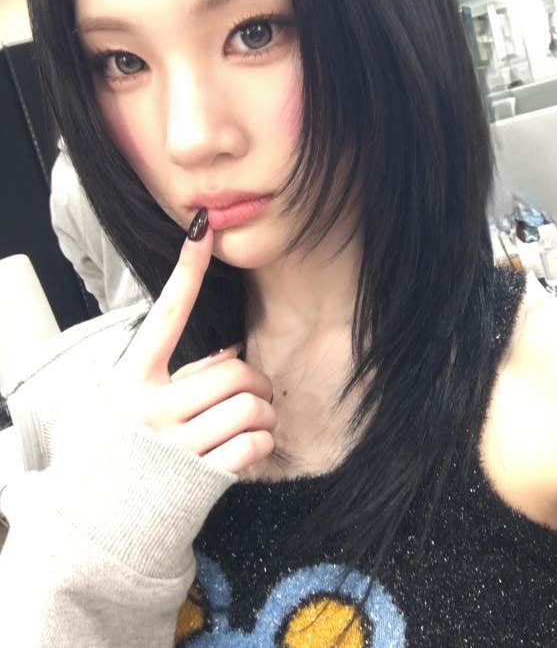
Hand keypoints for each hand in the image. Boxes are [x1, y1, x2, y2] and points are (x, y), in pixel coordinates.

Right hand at [108, 213, 276, 472]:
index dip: (187, 270)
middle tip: (253, 390)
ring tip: (254, 420)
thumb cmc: (114, 452)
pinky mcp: (199, 481)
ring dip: (265, 412)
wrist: (91, 525)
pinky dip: (263, 441)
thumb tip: (230, 354)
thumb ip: (167, 374)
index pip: (167, 314)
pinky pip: (254, 445)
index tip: (203, 231)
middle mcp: (152, 410)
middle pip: (234, 371)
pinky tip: (250, 444)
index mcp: (131, 380)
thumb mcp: (124, 402)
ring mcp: (176, 447)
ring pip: (250, 407)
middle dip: (256, 379)